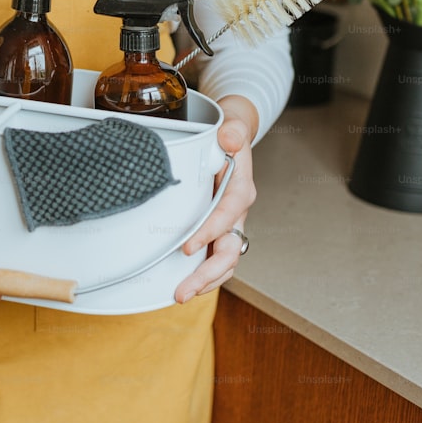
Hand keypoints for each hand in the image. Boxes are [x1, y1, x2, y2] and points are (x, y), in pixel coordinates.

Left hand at [174, 95, 258, 303]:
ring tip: (181, 295)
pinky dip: (203, 275)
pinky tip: (183, 285)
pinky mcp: (219, 232)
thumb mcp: (232, 127)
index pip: (228, 216)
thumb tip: (229, 138)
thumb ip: (233, 131)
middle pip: (229, 251)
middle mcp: (237, 213)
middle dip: (207, 274)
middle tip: (183, 291)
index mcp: (241, 190)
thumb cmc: (228, 136)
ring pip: (224, 263)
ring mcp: (229, 226)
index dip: (209, 233)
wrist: (231, 139)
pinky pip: (215, 259)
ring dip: (205, 282)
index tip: (186, 246)